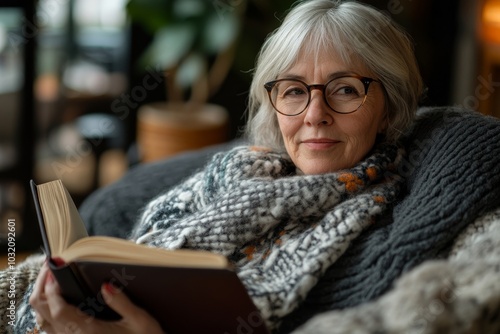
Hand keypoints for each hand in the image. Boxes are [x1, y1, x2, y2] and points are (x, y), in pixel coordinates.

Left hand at [29, 262, 164, 333]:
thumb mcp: (139, 320)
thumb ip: (121, 302)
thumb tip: (106, 285)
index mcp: (87, 332)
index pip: (57, 308)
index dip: (51, 287)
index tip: (55, 268)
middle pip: (43, 313)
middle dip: (42, 288)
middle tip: (49, 269)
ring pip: (44, 322)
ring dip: (43, 300)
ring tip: (51, 281)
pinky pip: (51, 329)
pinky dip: (48, 312)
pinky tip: (58, 301)